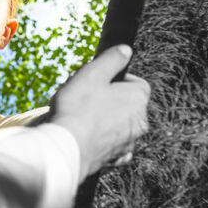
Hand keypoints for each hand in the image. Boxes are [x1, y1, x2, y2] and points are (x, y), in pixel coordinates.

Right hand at [48, 45, 149, 180]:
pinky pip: (114, 144)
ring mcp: (129, 141)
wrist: (67, 147)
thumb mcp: (93, 73)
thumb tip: (126, 50)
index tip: (96, 81)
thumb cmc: (78, 108)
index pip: (136, 82)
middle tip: (84, 97)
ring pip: (120, 124)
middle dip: (109, 99)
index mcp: (138, 98)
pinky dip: (104, 139)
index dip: (115, 79)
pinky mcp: (117, 158)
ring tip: (79, 116)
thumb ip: (112, 59)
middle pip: (127, 103)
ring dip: (105, 119)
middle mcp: (140, 121)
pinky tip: (88, 135)